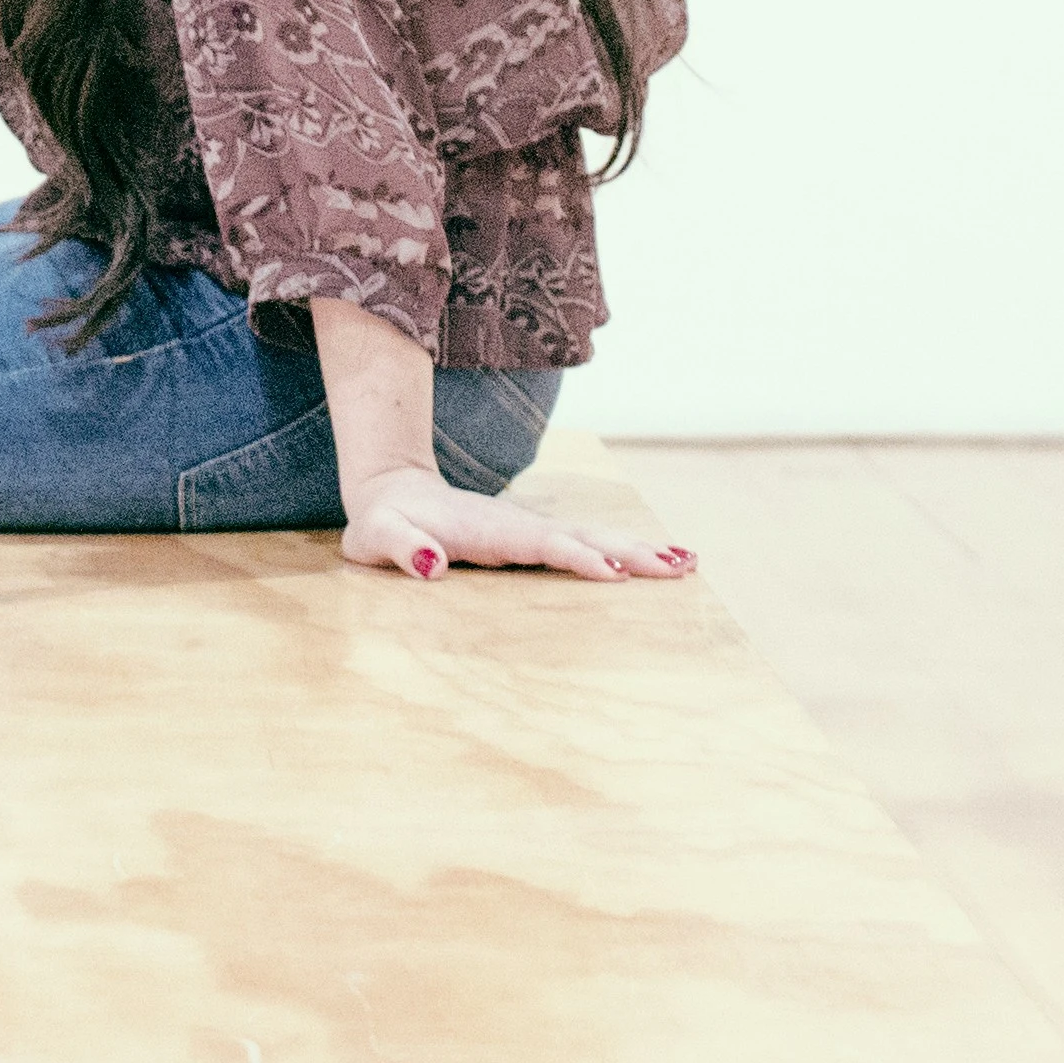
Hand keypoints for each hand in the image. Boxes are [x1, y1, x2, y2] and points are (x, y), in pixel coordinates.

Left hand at [337, 466, 695, 584]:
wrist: (391, 493)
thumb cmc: (382, 524)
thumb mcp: (377, 538)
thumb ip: (403, 549)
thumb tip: (432, 566)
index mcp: (488, 530)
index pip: (540, 543)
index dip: (576, 555)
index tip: (613, 570)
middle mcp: (518, 527)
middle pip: (583, 535)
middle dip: (630, 550)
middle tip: (680, 566)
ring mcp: (529, 531)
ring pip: (593, 536)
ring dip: (638, 550)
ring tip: (686, 563)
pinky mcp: (533, 540)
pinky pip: (586, 545)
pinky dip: (624, 553)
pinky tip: (657, 563)